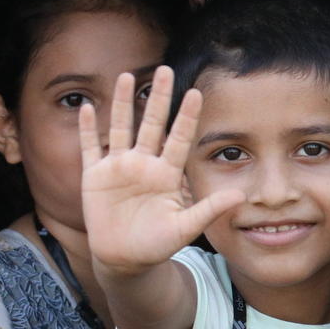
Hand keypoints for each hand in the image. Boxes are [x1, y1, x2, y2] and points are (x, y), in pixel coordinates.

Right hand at [79, 66, 245, 275]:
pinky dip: (88, 129)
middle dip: (158, 97)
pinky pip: (91, 148)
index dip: (186, 116)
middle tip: (165, 69)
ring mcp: (118, 168)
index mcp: (166, 173)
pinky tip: (88, 108)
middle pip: (152, 124)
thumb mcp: (185, 228)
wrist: (125, 259)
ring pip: (121, 127)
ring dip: (122, 103)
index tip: (196, 92)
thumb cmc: (157, 244)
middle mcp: (144, 164)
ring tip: (127, 76)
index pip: (178, 138)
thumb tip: (240, 197)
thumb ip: (209, 210)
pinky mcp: (95, 176)